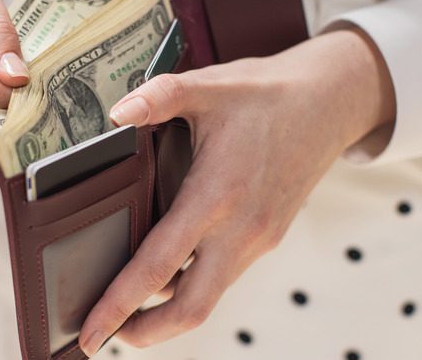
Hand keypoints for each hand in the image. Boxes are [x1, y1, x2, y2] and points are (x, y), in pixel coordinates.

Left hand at [78, 27, 395, 353]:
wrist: (332, 102)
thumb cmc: (271, 94)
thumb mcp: (211, 86)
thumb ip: (160, 96)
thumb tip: (117, 113)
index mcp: (217, 195)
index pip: (157, 266)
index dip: (118, 304)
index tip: (89, 332)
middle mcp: (241, 229)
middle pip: (190, 309)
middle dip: (144, 333)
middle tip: (104, 335)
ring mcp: (258, 238)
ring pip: (209, 296)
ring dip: (168, 311)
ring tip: (130, 306)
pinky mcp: (268, 236)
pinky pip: (224, 275)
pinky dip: (192, 286)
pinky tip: (170, 271)